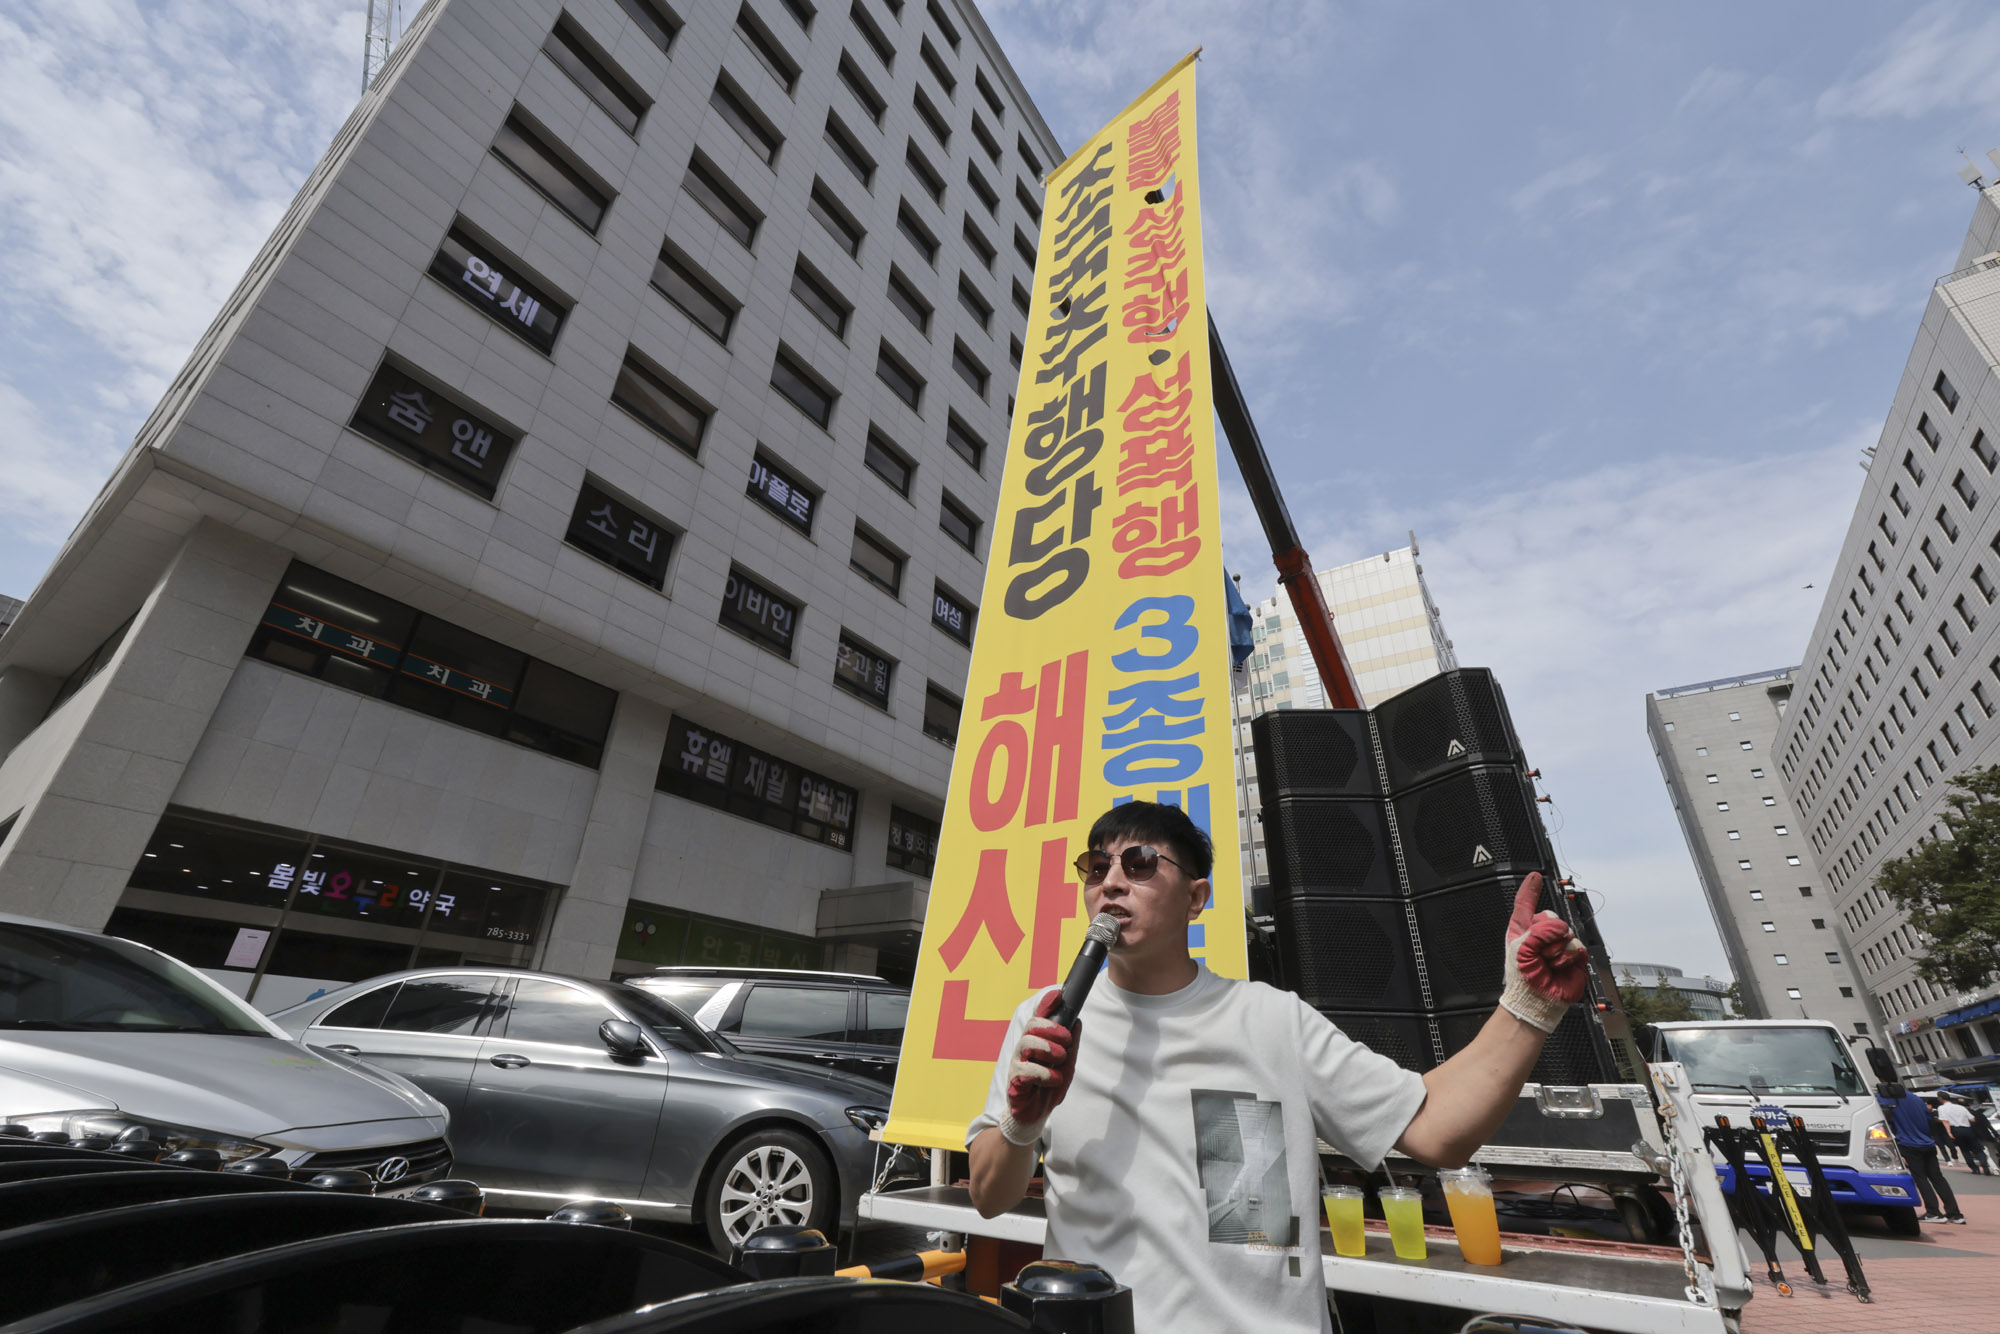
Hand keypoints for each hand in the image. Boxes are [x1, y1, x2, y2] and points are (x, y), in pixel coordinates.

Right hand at [997, 990, 1080, 1146]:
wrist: (1037, 1114)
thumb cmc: (1049, 1087)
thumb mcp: (1067, 1065)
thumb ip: (1071, 1045)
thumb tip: (1077, 1021)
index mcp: (1037, 1042)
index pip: (1038, 1017)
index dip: (1046, 1004)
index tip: (1057, 995)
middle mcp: (1025, 1048)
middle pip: (1032, 1025)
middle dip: (1051, 1029)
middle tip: (1065, 1041)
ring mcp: (1018, 1063)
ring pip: (1027, 1043)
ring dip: (1048, 1049)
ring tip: (1059, 1060)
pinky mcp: (1014, 1080)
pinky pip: (1026, 1070)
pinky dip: (1044, 1074)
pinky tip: (1053, 1080)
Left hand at [1498, 873, 1590, 1033]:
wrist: (1537, 1001)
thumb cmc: (1522, 978)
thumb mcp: (1521, 948)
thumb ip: (1538, 930)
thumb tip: (1560, 929)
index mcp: (1522, 930)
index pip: (1525, 904)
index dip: (1530, 889)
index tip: (1535, 876)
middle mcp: (1540, 935)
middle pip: (1550, 915)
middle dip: (1545, 933)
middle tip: (1539, 952)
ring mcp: (1558, 945)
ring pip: (1565, 931)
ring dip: (1556, 949)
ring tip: (1548, 963)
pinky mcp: (1573, 956)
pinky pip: (1577, 946)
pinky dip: (1568, 957)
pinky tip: (1559, 966)